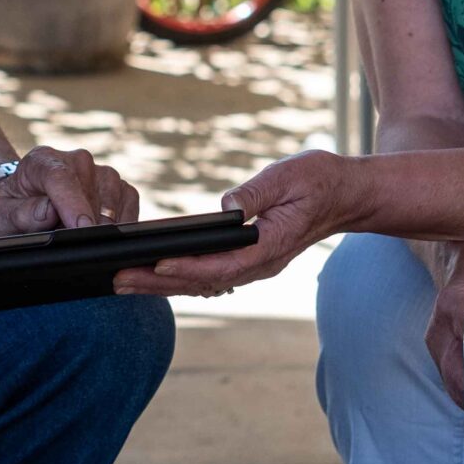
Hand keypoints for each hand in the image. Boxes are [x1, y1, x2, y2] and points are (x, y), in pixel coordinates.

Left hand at [0, 144, 138, 235]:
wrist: (21, 203)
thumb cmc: (10, 210)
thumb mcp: (0, 217)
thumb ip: (21, 215)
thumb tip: (48, 212)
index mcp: (41, 161)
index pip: (61, 178)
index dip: (74, 204)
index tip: (82, 229)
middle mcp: (75, 160)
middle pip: (93, 190)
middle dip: (89, 224)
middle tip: (76, 247)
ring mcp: (99, 170)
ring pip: (115, 195)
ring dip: (106, 224)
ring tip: (86, 241)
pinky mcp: (116, 184)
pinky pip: (130, 200)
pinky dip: (123, 220)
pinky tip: (105, 236)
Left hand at [113, 148, 360, 297]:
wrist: (345, 195)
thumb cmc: (318, 181)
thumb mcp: (289, 177)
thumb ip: (257, 192)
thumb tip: (226, 205)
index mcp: (270, 246)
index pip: (221, 265)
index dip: (187, 267)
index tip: (156, 265)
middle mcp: (260, 264)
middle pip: (202, 282)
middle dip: (159, 284)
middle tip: (119, 281)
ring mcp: (254, 265)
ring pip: (202, 283)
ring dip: (163, 286)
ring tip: (124, 283)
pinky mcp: (249, 260)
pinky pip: (210, 276)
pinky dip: (180, 279)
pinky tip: (154, 277)